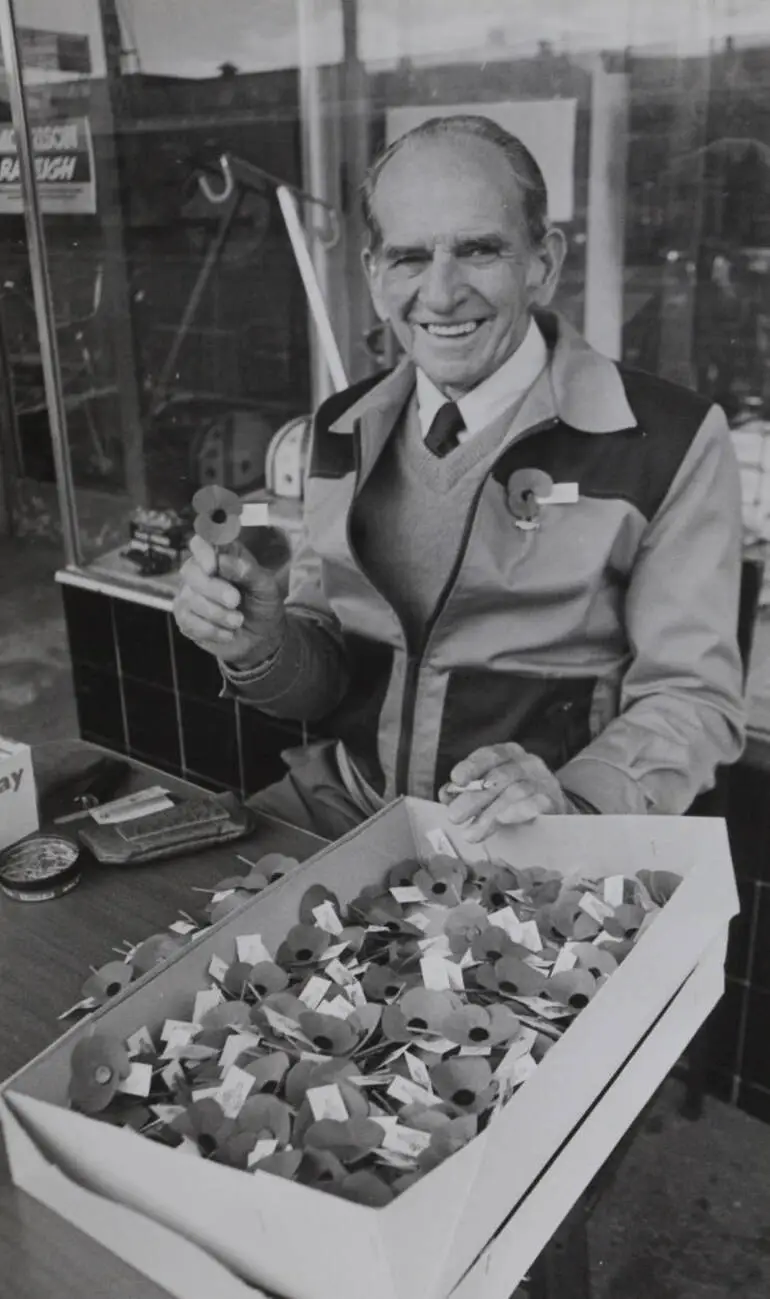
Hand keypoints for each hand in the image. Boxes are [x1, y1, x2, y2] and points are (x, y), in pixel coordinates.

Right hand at [173, 535, 285, 665]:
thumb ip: (247, 571)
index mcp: (221, 556)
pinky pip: (188, 621)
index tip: (213, 567)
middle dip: (213, 589)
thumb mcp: (265, 586)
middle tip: (235, 601)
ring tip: (237, 621)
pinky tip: (227, 633)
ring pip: (189, 598)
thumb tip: (223, 561)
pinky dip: (210, 629)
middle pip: (191, 571)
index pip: (201, 542)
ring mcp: (189, 594)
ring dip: (217, 613)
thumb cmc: (262, 604)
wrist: (261, 637)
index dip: (203, 551)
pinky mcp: (185, 618)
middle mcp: (200, 572)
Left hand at [438, 742, 570, 840]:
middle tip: (454, 817)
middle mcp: (527, 763)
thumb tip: (446, 794)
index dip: (472, 766)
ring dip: (489, 815)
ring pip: (514, 793)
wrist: (553, 809)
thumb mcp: (490, 788)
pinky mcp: (553, 801)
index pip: (490, 754)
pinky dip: (517, 811)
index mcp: (509, 754)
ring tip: (471, 834)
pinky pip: (535, 804)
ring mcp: (542, 781)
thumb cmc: (513, 797)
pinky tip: (502, 821)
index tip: (456, 780)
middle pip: (498, 777)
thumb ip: (466, 789)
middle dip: (473, 798)